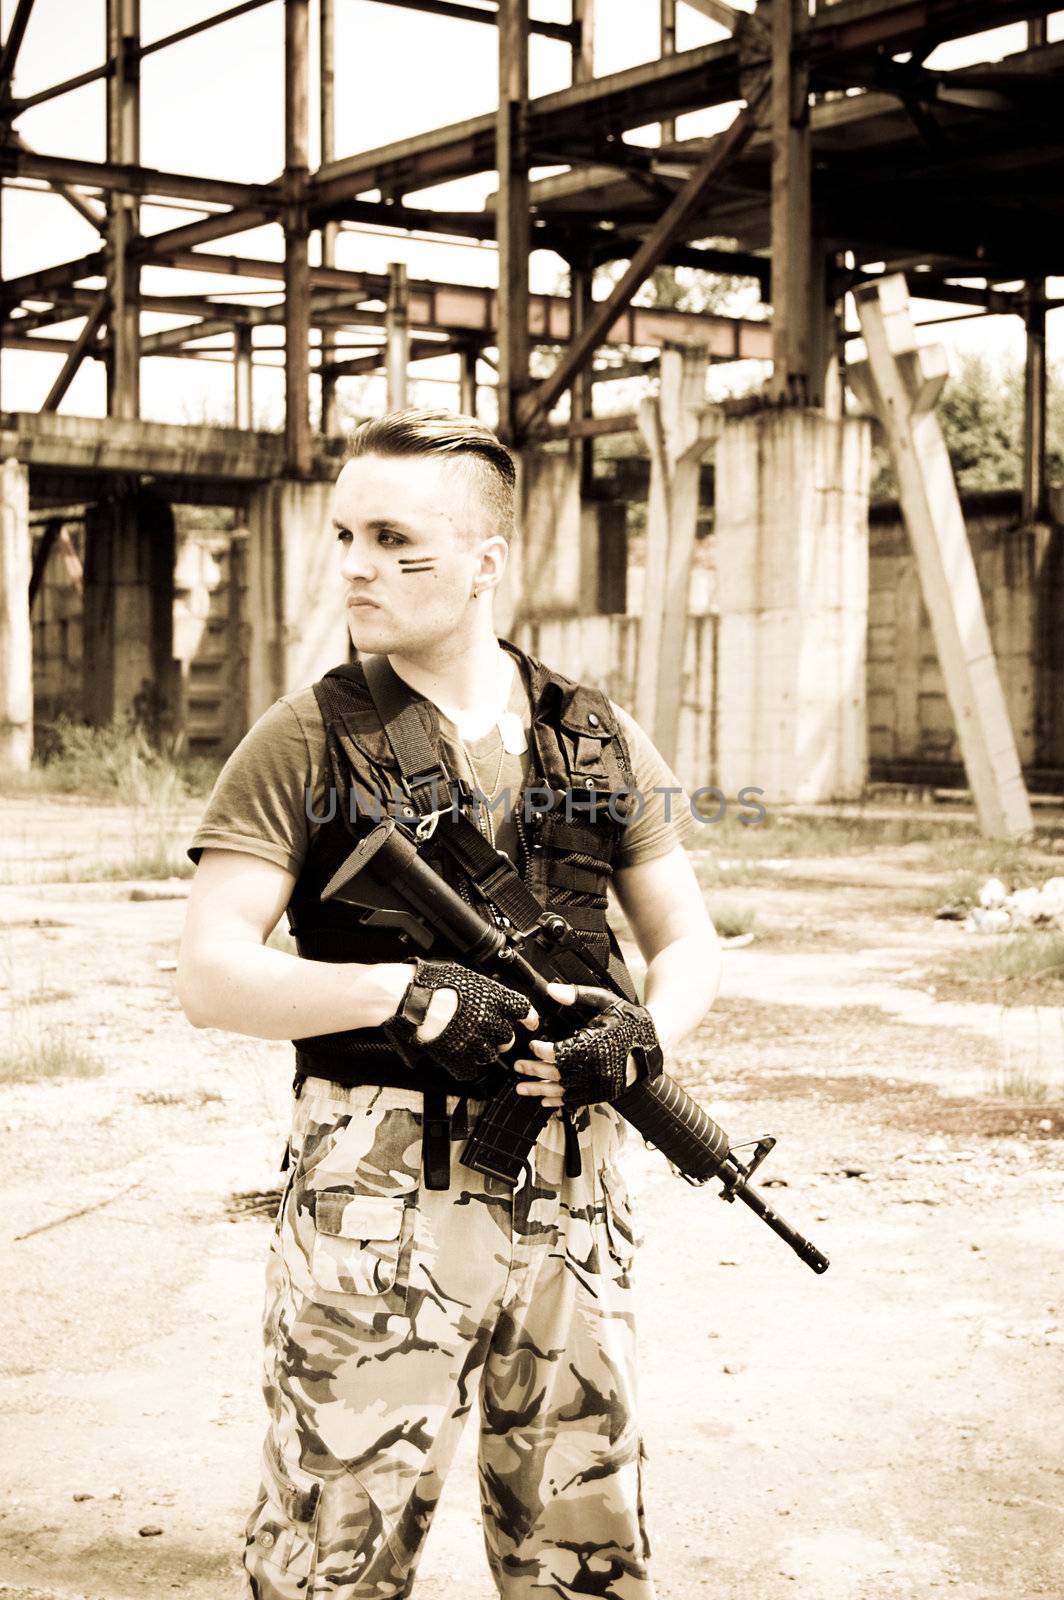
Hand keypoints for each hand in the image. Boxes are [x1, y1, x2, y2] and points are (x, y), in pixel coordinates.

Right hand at [384, 959, 538, 1082]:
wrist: (407, 996)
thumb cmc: (432, 981)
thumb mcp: (466, 976)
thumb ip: (485, 989)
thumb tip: (494, 994)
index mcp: (493, 998)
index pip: (524, 1011)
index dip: (528, 1018)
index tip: (529, 1022)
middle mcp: (487, 1020)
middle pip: (508, 1038)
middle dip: (502, 1036)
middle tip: (490, 1032)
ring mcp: (472, 1041)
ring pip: (491, 1055)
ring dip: (484, 1050)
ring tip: (471, 1043)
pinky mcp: (455, 1056)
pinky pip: (470, 1070)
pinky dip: (467, 1066)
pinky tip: (460, 1057)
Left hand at [513, 982, 659, 1107]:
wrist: (654, 1040)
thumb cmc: (627, 1019)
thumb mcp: (604, 1001)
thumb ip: (577, 996)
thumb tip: (552, 990)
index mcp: (594, 1046)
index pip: (559, 1053)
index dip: (541, 1051)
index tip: (532, 1046)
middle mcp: (596, 1069)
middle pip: (557, 1074)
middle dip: (534, 1070)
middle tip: (518, 1067)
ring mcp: (600, 1085)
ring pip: (564, 1091)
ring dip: (540, 1090)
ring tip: (522, 1089)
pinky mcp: (604, 1093)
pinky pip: (577, 1101)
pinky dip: (559, 1101)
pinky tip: (545, 1100)